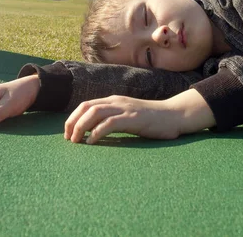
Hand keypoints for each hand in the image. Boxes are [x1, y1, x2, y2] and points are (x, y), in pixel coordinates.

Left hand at [64, 95, 180, 143]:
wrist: (174, 115)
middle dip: (72, 122)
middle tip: (69, 139)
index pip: (86, 104)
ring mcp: (125, 109)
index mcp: (115, 100)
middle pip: (86, 107)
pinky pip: (109, 123)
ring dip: (81, 127)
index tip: (67, 133)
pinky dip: (97, 132)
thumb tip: (95, 132)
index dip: (73, 118)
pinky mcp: (133, 118)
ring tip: (77, 141)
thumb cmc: (152, 120)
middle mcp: (117, 101)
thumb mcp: (129, 116)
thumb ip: (114, 119)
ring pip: (94, 112)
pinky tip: (92, 142)